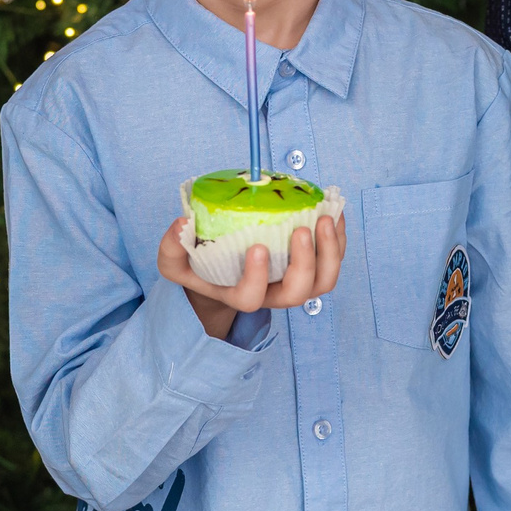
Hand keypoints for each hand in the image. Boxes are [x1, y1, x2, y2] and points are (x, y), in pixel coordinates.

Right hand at [156, 213, 343, 339]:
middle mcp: (272, 295)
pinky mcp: (311, 267)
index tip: (257, 247)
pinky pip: (333, 258)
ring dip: (330, 251)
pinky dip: (339, 237)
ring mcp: (294, 283)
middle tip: (301, 230)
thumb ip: (172, 247)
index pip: (251, 298)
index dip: (257, 278)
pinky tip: (334, 211)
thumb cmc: (199, 267)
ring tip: (325, 218)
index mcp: (240, 295)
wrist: (221, 273)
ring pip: (324, 280)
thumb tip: (181, 223)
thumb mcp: (175, 261)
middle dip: (305, 263)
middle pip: (298, 294)